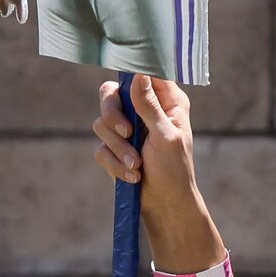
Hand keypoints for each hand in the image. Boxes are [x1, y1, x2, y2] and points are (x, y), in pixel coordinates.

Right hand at [94, 75, 209, 251]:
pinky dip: (114, 163)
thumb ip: (149, 105)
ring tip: (137, 165)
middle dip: (113, 115)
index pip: (144, 73)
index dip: (131, 72)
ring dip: (118, 148)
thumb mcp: (165, 135)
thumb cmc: (175, 169)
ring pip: (102, 123)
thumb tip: (138, 74)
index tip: (123, 83)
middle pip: (111, 94)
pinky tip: (132, 175)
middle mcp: (144, 109)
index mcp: (165, 100)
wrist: (165, 204)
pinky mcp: (114, 149)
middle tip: (126, 132)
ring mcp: (127, 129)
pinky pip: (100, 148)